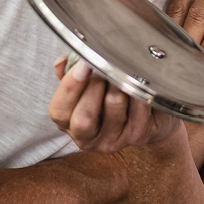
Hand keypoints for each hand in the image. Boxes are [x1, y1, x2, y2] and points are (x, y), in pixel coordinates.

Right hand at [49, 58, 180, 152]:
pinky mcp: (137, 136)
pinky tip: (139, 82)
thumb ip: (68, 73)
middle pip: (84, 117)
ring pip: (113, 106)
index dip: (70, 86)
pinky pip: (138, 107)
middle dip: (94, 86)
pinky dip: (139, 90)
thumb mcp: (83, 84)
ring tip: (122, 70)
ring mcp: (113, 140)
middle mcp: (87, 138)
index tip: (83, 63)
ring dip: (118, 84)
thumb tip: (61, 63)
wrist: (143, 115)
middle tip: (104, 67)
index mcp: (68, 123)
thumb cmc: (106, 95)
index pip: (60, 110)